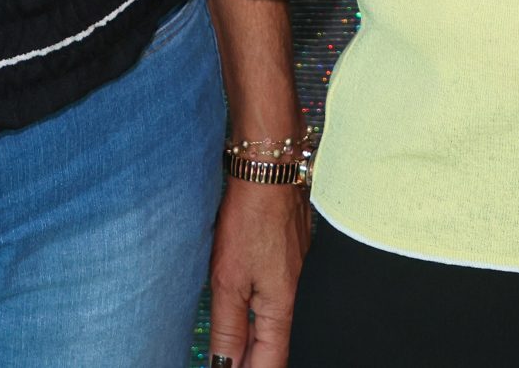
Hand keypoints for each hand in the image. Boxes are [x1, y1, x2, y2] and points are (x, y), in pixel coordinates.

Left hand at [205, 176, 309, 367]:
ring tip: (231, 351)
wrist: (268, 170)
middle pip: (274, 343)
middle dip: (252, 360)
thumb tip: (225, 364)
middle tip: (228, 365)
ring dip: (253, 338)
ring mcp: (292, 271)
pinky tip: (241, 310)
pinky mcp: (287, 253)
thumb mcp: (228, 279)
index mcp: (281, 305)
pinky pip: (274, 295)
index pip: (271, 361)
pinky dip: (257, 311)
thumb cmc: (251, 217)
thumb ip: (229, 326)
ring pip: (273, 319)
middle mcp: (293, 292)